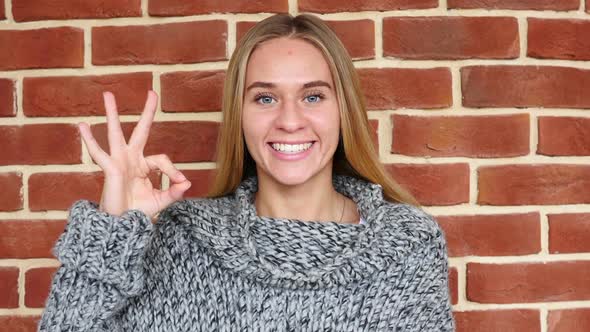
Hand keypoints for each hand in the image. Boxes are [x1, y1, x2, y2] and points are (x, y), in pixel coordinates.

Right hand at [78, 90, 190, 219]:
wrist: (121, 226)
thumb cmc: (139, 213)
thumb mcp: (161, 201)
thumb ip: (174, 192)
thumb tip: (187, 182)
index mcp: (144, 166)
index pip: (161, 160)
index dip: (173, 170)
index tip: (180, 182)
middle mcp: (131, 159)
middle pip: (140, 131)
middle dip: (147, 112)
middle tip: (152, 92)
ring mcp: (119, 162)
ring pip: (115, 133)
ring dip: (112, 114)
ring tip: (107, 95)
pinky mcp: (110, 169)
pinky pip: (99, 153)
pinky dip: (89, 140)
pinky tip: (83, 126)